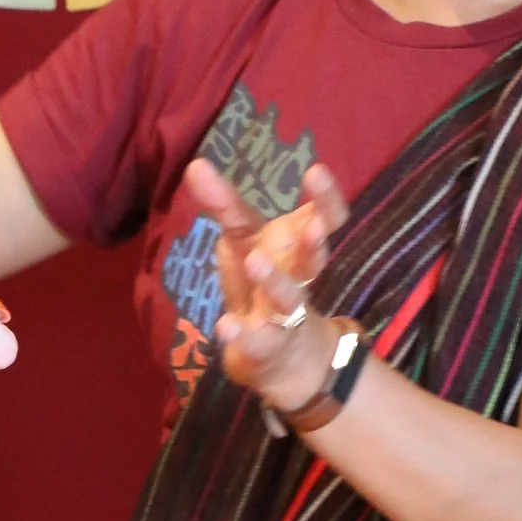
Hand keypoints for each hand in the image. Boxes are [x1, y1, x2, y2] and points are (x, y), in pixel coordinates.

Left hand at [197, 156, 354, 415]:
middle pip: (314, 261)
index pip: (326, 219)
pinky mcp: (266, 347)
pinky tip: (225, 326)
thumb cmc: (264, 283)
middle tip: (312, 226)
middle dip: (313, 244)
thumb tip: (195, 164)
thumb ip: (224, 205)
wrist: (284, 356)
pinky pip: (258, 342)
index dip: (326, 198)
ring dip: (275, 282)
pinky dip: (243, 335)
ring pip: (288, 300)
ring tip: (255, 260)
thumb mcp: (244, 240)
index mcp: (299, 248)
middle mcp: (299, 280)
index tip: (316, 171)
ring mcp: (284, 317)